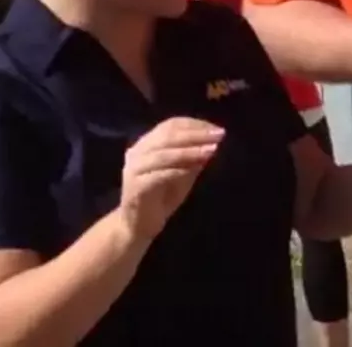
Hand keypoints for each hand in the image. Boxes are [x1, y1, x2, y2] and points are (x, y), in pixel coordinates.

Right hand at [118, 117, 223, 240]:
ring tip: (212, 149)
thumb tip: (212, 142)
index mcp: (147, 144)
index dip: (194, 124)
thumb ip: (194, 158)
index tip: (216, 128)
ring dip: (190, 151)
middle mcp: (137, 152)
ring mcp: (134, 169)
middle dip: (196, 134)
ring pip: (164, 154)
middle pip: (168, 136)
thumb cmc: (162, 197)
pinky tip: (196, 167)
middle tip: (218, 135)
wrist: (139, 226)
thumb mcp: (183, 173)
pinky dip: (179, 169)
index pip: (170, 125)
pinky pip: (159, 175)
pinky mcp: (135, 187)